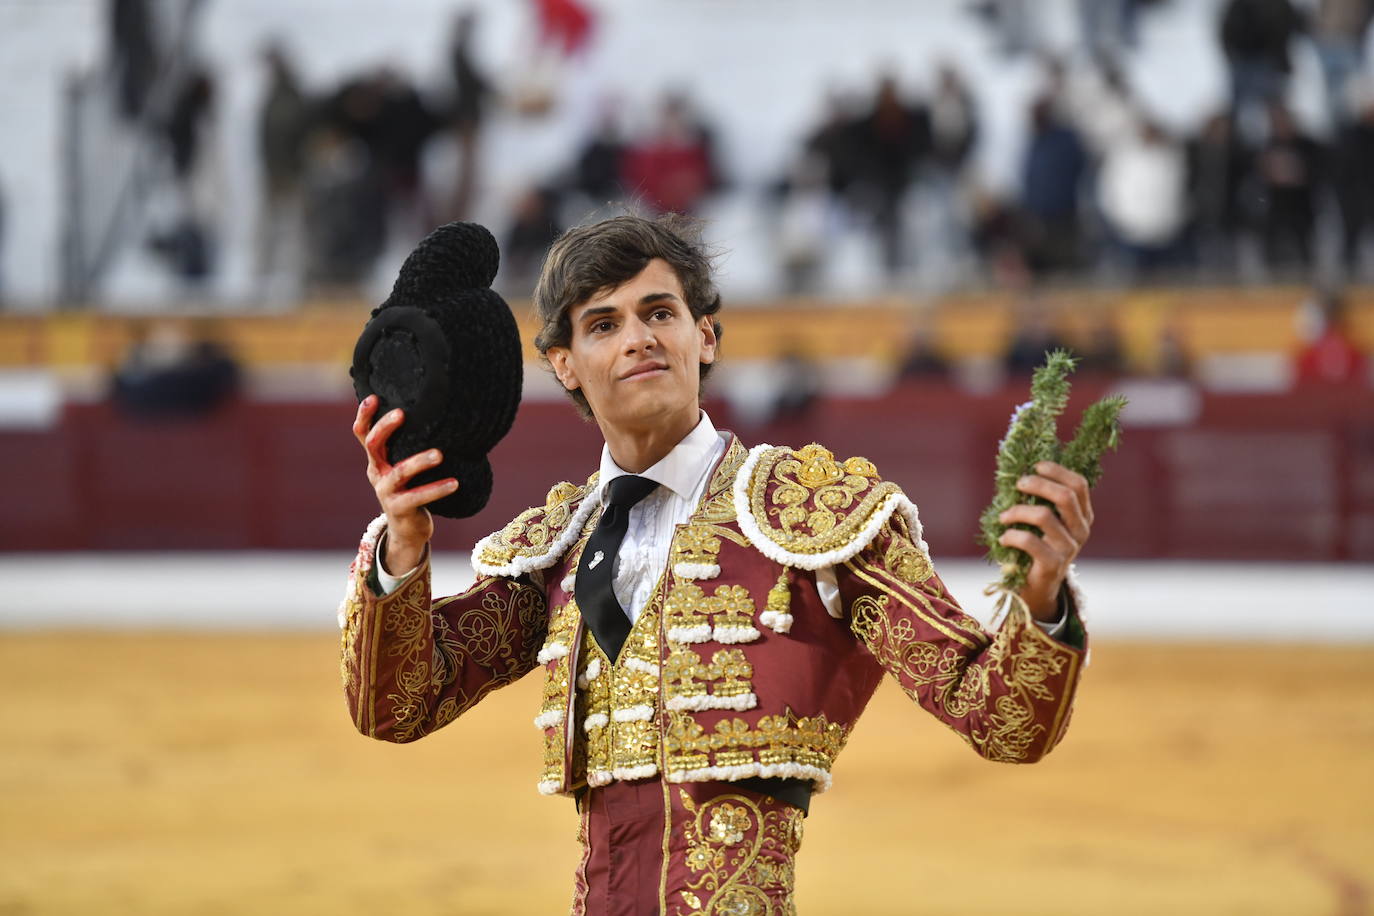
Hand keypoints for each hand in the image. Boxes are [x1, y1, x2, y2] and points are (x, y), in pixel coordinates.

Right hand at [352, 395, 457, 572]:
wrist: (407, 531)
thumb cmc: (411, 491)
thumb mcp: (404, 468)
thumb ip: (410, 448)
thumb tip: (438, 415)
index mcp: (377, 461)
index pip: (363, 434)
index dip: (364, 416)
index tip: (374, 397)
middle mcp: (377, 474)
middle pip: (373, 446)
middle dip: (385, 428)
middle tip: (402, 413)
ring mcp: (386, 492)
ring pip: (399, 473)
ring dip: (419, 461)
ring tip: (439, 454)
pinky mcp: (400, 509)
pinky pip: (418, 497)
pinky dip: (437, 489)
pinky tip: (454, 483)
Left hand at [997, 461, 1093, 621]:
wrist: (1037, 589)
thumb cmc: (1036, 547)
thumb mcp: (1043, 523)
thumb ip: (1040, 500)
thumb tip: (1020, 473)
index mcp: (1083, 516)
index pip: (1079, 485)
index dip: (1058, 471)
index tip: (1037, 466)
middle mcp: (1081, 531)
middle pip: (1065, 496)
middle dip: (1038, 484)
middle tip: (1018, 484)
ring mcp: (1069, 549)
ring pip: (1044, 516)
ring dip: (1018, 511)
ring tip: (1004, 517)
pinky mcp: (1053, 565)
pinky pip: (1030, 541)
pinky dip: (1012, 535)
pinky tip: (1004, 538)